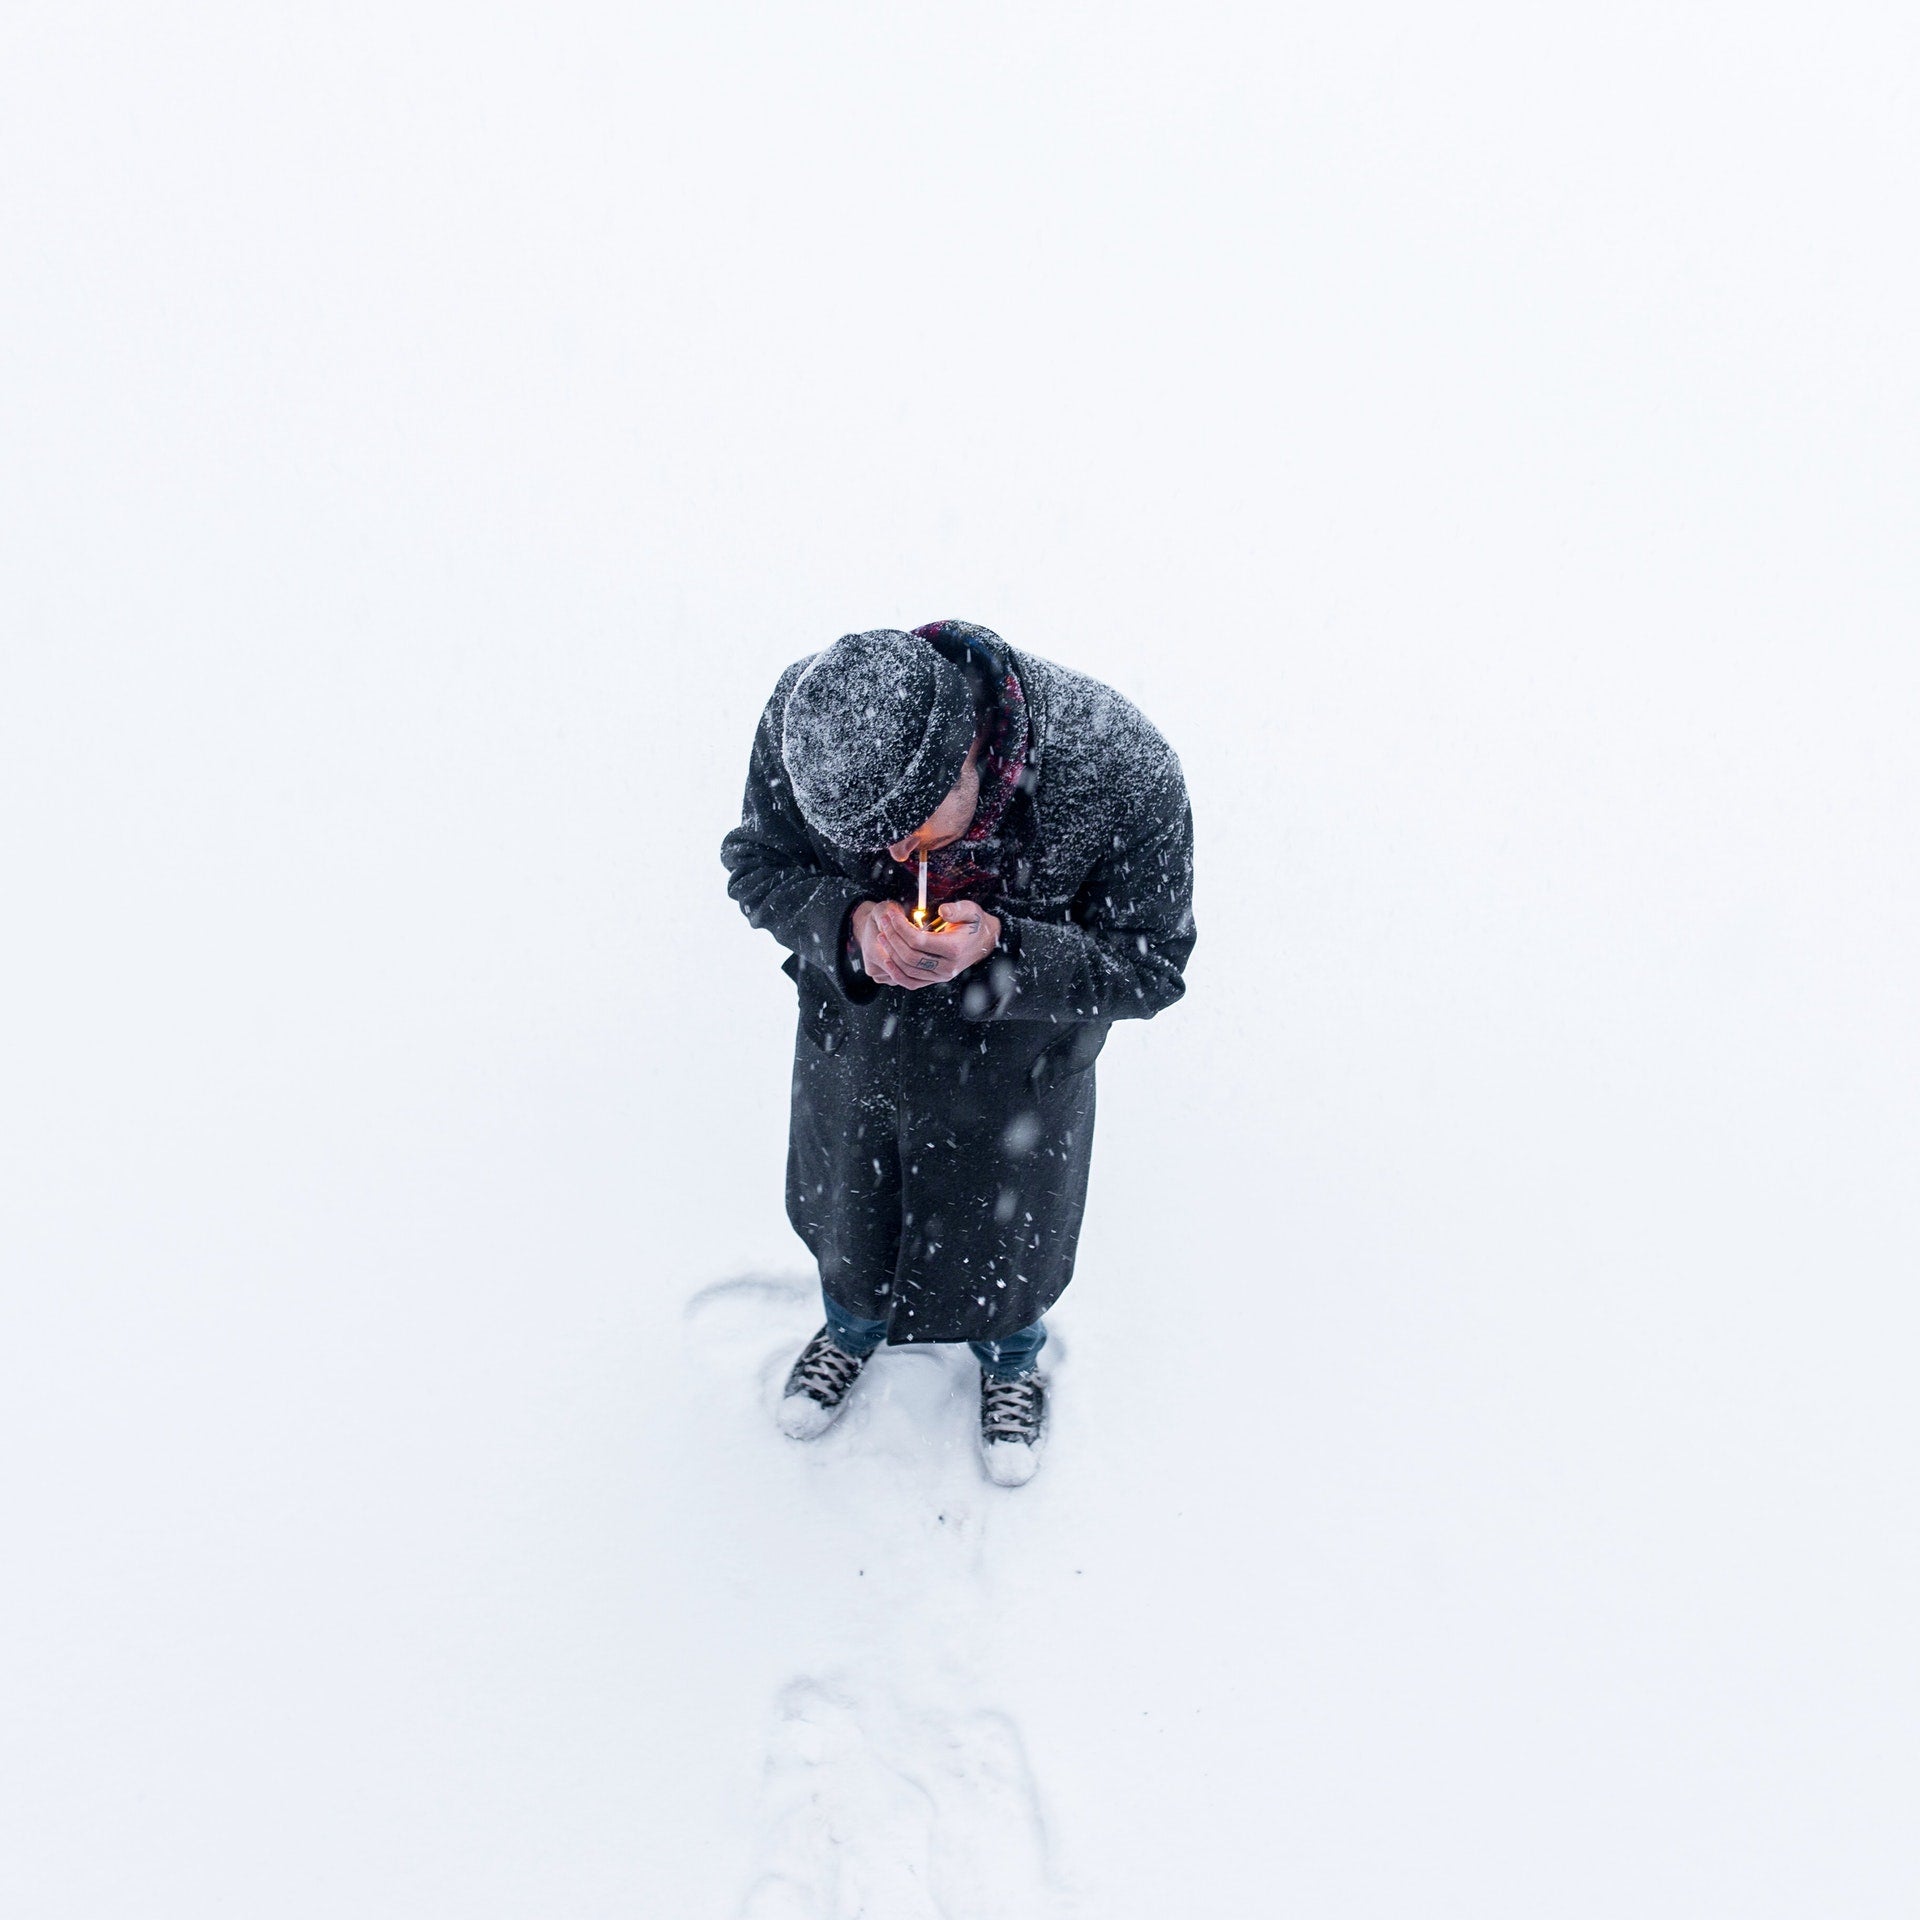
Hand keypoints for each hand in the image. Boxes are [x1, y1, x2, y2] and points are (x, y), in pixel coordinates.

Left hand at [851, 898, 999, 989]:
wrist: (984, 941)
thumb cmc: (974, 923)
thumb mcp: (970, 911)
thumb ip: (957, 910)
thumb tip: (942, 911)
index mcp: (954, 949)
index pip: (918, 940)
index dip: (900, 927)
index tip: (891, 914)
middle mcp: (947, 967)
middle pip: (909, 956)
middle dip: (892, 937)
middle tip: (884, 922)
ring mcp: (940, 976)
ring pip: (907, 970)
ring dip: (891, 952)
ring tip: (882, 935)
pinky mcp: (935, 980)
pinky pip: (911, 983)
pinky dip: (896, 974)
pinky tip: (887, 960)